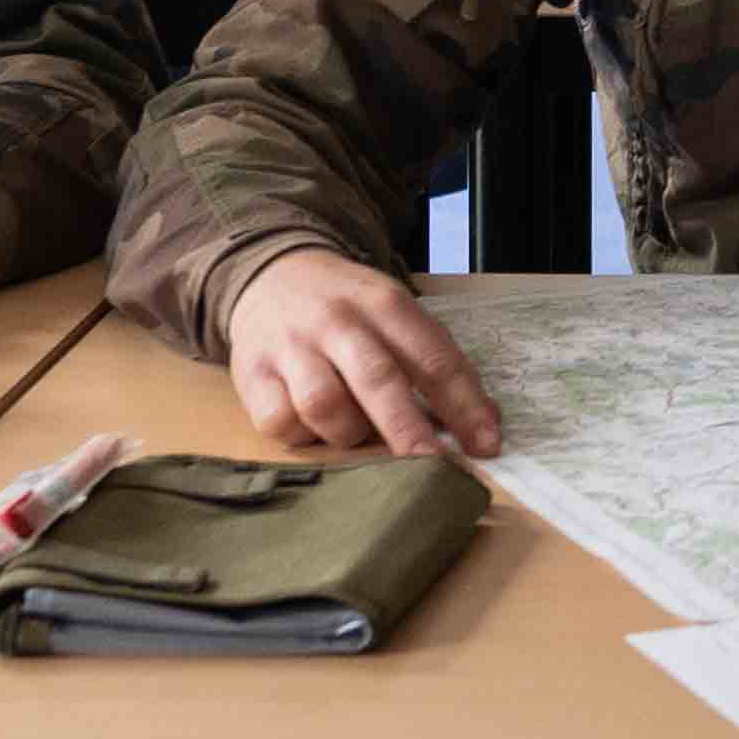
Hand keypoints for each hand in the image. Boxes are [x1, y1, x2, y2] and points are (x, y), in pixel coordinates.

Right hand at [221, 246, 497, 457]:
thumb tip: (485, 424)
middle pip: (378, 380)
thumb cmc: (347, 309)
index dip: (464, 405)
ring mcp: (291, 346)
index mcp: (385, 304)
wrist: (271, 272)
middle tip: (435, 466)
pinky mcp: (251, 373)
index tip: (487, 444)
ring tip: (355, 429)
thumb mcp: (395, 315)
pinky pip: (280, 422)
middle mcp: (337, 322)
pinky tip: (310, 423)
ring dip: (348, 432)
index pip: (433, 358)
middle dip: (410, 429)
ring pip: (324, 405)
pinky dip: (302, 435)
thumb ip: (436, 363)